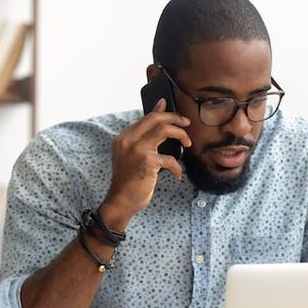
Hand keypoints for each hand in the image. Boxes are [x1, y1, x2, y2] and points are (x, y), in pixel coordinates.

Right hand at [101, 99, 191, 228]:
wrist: (121, 201)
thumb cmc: (129, 180)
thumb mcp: (132, 154)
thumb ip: (144, 136)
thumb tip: (160, 107)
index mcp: (123, 137)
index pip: (146, 118)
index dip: (164, 114)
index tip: (177, 116)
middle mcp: (128, 140)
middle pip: (155, 119)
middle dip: (175, 118)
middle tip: (186, 123)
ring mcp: (137, 150)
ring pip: (164, 130)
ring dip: (181, 135)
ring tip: (187, 143)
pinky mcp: (147, 162)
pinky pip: (170, 159)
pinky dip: (177, 167)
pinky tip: (176, 174)